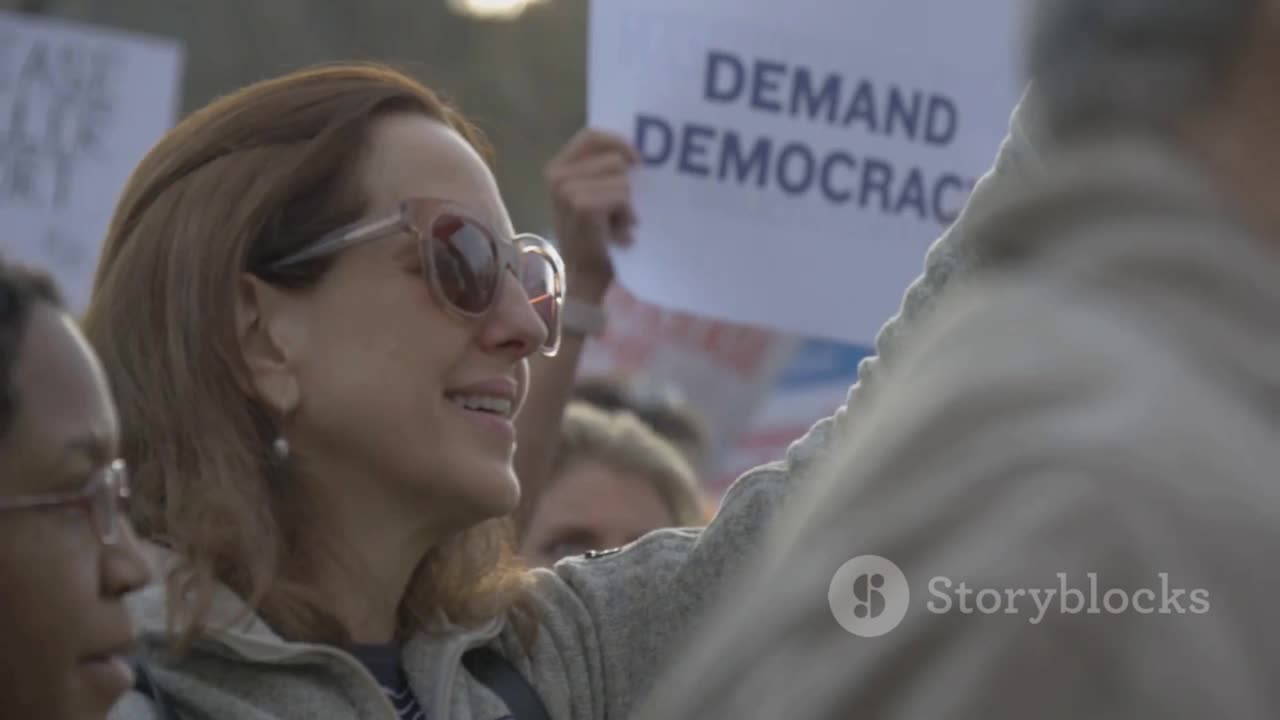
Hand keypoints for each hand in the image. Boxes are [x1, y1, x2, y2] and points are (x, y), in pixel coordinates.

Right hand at [545, 128, 638, 302]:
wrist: (585, 276)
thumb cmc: (594, 236)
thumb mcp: (594, 194)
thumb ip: (603, 169)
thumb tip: (638, 151)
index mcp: (557, 167)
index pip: (592, 135)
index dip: (618, 142)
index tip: (637, 160)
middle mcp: (556, 175)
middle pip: (613, 157)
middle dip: (625, 184)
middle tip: (618, 213)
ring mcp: (566, 189)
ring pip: (621, 176)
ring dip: (628, 203)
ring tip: (618, 224)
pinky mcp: (581, 205)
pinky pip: (622, 194)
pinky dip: (628, 214)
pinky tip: (620, 233)